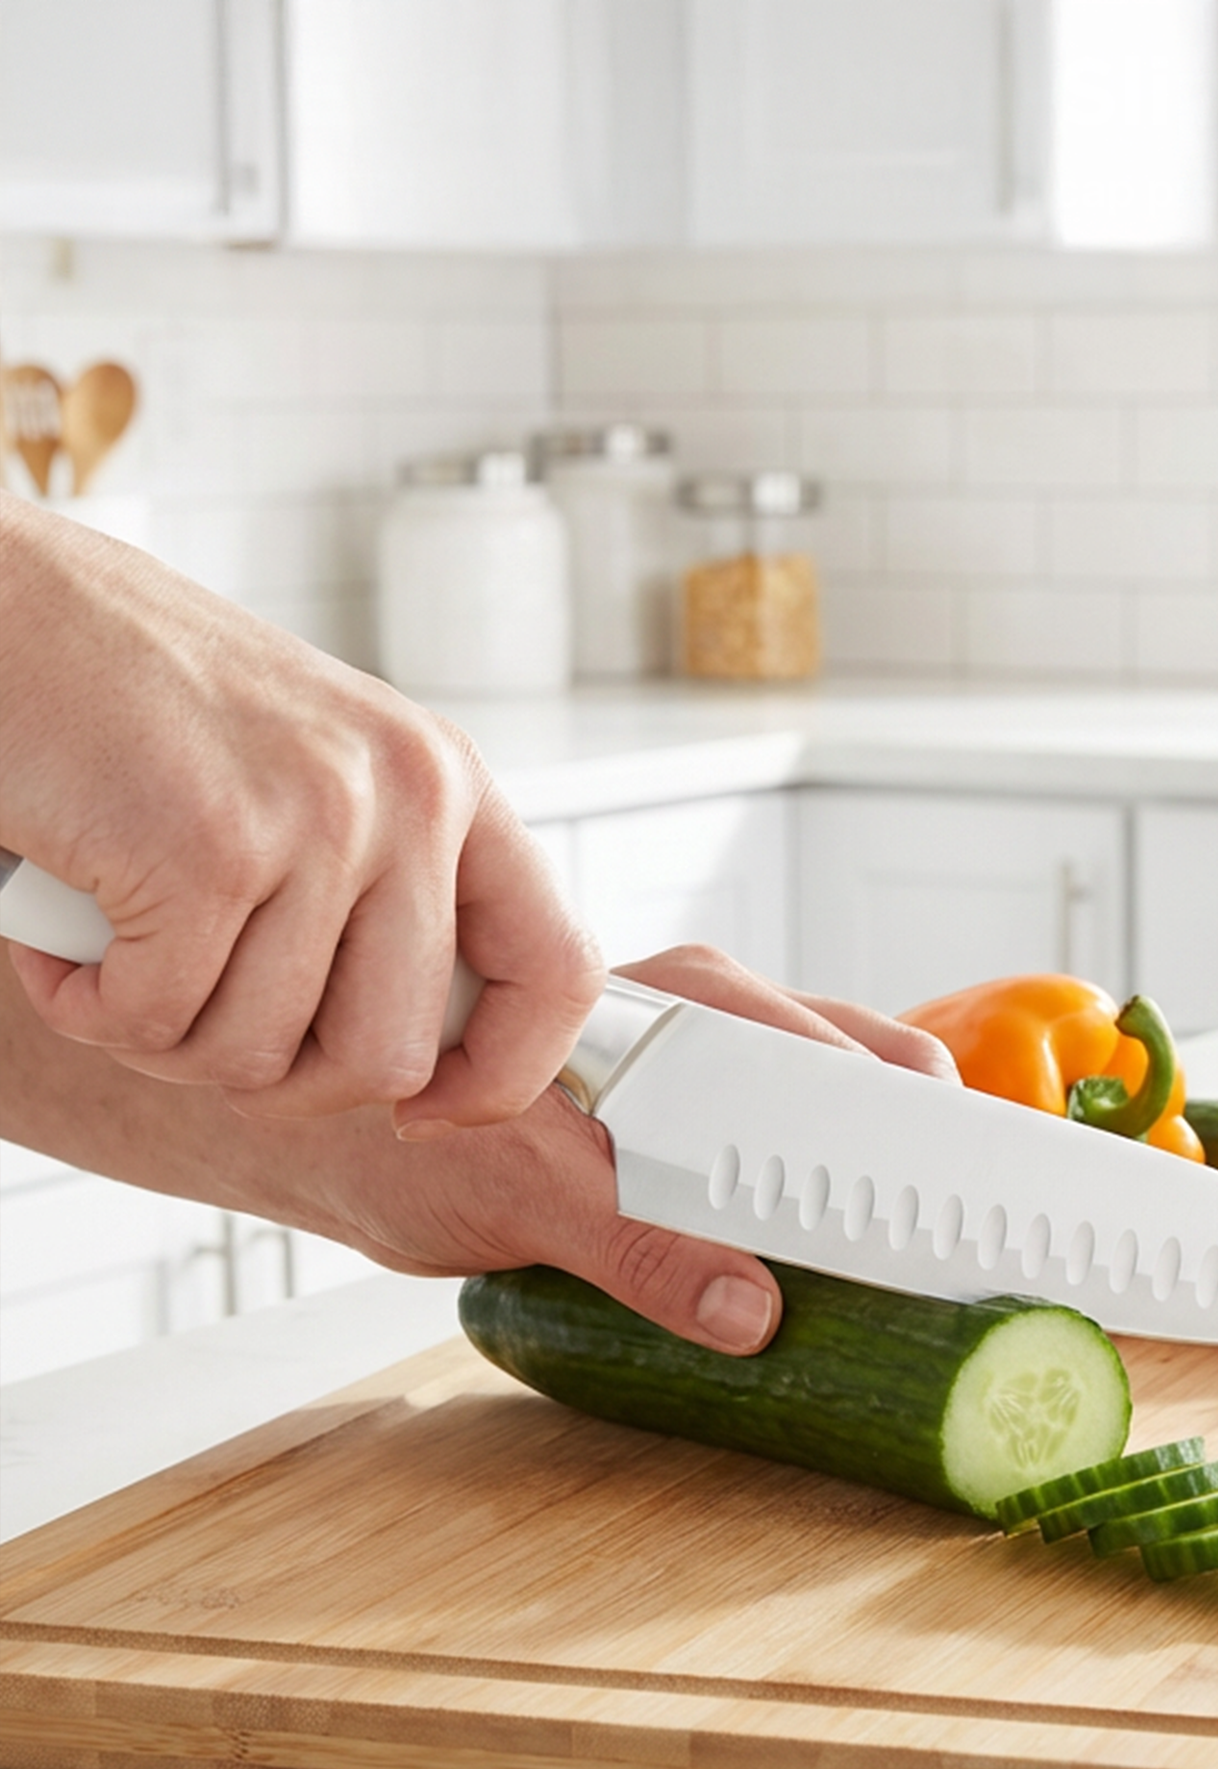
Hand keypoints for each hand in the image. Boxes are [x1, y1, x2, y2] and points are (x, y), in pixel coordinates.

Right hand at [0, 495, 601, 1129]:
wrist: (1, 602)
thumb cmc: (140, 702)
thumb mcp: (317, 779)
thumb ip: (384, 896)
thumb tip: (425, 1061)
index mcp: (449, 785)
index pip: (557, 971)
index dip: (502, 1074)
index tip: (426, 1112)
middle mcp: (410, 796)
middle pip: (391, 1058)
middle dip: (281, 1078)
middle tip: (200, 1014)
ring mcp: (317, 819)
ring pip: (261, 1058)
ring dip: (166, 1037)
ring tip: (121, 946)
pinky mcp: (208, 848)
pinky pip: (157, 1024)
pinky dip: (90, 1006)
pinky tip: (66, 923)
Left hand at [253, 946, 959, 1351]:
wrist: (331, 1136)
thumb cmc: (412, 1134)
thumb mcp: (529, 1194)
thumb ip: (639, 1245)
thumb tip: (751, 1309)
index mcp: (699, 1002)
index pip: (850, 1060)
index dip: (922, 1132)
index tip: (974, 1202)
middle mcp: (721, 1020)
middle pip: (868, 1083)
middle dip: (918, 1162)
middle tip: (960, 1251)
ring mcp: (714, 1070)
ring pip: (834, 1120)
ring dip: (870, 1190)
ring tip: (915, 1267)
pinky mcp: (693, 1127)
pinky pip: (787, 1158)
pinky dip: (821, 1208)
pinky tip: (837, 1263)